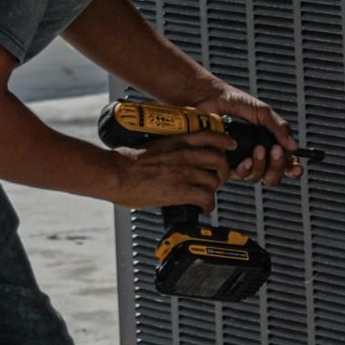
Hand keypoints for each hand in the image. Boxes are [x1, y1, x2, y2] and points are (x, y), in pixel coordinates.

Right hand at [106, 132, 235, 210]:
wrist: (116, 173)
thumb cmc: (126, 161)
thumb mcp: (153, 146)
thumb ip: (168, 150)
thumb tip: (170, 158)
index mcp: (177, 141)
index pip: (210, 136)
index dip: (224, 142)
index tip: (229, 145)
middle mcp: (185, 155)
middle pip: (219, 160)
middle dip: (222, 171)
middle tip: (218, 178)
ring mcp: (185, 172)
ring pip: (215, 181)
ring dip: (214, 190)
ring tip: (207, 195)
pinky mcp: (182, 190)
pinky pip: (206, 198)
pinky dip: (208, 205)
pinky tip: (203, 208)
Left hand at [193, 80, 300, 186]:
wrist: (208, 98)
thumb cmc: (234, 101)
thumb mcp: (261, 112)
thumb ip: (278, 127)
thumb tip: (293, 145)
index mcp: (267, 143)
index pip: (284, 163)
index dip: (292, 168)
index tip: (296, 167)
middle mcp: (254, 155)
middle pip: (272, 176)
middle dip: (277, 167)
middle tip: (275, 151)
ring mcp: (239, 160)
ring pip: (256, 177)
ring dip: (261, 166)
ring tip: (257, 149)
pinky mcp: (224, 163)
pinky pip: (238, 175)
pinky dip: (245, 169)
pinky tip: (244, 160)